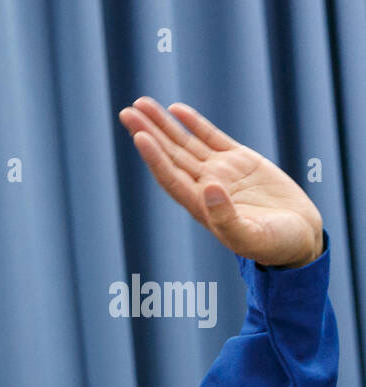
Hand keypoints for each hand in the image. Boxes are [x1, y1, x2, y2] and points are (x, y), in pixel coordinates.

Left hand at [119, 97, 323, 267]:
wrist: (298, 238)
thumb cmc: (274, 245)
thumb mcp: (251, 237)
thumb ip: (227, 218)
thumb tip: (209, 188)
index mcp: (200, 206)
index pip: (170, 176)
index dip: (154, 157)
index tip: (139, 136)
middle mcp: (204, 186)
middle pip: (170, 155)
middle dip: (148, 132)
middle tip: (127, 111)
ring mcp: (221, 170)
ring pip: (185, 142)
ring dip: (163, 124)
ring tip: (141, 103)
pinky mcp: (240, 159)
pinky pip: (211, 137)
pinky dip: (194, 123)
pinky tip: (175, 109)